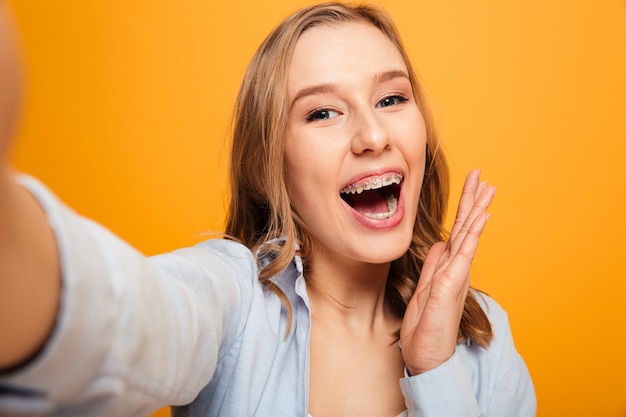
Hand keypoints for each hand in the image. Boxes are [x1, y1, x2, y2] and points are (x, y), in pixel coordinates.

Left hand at [399, 169, 495, 374]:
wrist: (426, 357)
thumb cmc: (425, 329)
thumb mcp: (424, 291)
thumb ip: (434, 267)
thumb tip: (439, 245)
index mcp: (448, 269)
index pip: (457, 232)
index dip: (464, 209)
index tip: (471, 187)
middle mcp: (455, 269)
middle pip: (466, 228)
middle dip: (474, 200)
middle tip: (483, 176)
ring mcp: (456, 275)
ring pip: (469, 235)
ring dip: (478, 209)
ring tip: (488, 187)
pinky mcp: (452, 284)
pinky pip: (465, 253)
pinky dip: (474, 232)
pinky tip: (482, 215)